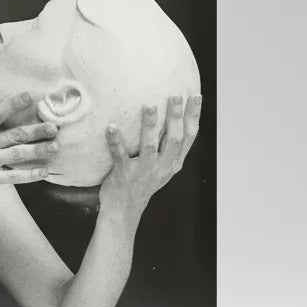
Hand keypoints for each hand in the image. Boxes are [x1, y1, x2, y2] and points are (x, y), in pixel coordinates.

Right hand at [0, 92, 59, 207]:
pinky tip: (43, 172)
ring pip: (17, 153)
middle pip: (13, 134)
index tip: (30, 96)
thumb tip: (20, 121)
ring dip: (37, 150)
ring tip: (54, 147)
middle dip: (35, 130)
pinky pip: (13, 176)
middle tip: (53, 127)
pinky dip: (30, 174)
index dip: (13, 104)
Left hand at [99, 94, 201, 219]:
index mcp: (173, 163)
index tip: (195, 96)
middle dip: (175, 117)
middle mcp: (162, 167)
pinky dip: (115, 141)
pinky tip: (111, 127)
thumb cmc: (142, 183)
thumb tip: (171, 116)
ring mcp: (144, 171)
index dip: (193, 116)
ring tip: (149, 106)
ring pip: (150, 147)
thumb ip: (168, 147)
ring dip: (150, 126)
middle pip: (173, 139)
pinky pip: (120, 155)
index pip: (189, 137)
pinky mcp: (124, 175)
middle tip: (174, 96)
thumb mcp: (162, 167)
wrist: (124, 209)